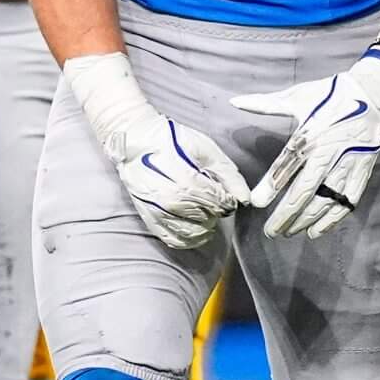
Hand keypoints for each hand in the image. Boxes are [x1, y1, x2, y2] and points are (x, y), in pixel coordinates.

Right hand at [69, 53, 249, 249]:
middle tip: (214, 200)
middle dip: (215, 212)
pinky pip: (172, 239)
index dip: (227, 201)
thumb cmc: (171, 141)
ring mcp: (157, 212)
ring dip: (204, 227)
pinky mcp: (149, 218)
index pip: (217, 203)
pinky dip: (187, 239)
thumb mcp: (205, 149)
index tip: (226, 195)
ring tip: (205, 214)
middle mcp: (170, 200)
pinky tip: (194, 228)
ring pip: (191, 233)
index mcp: (186, 180)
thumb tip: (245, 198)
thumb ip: (228, 174)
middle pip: (206, 218)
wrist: (134, 141)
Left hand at [231, 54, 379, 238]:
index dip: (270, 186)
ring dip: (306, 220)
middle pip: (304, 191)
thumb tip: (235, 102)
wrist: (375, 93)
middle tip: (270, 232)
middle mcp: (328, 152)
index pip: (286, 165)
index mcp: (310, 133)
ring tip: (289, 232)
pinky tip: (316, 231)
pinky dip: (332, 219)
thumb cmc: (331, 94)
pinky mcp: (362, 171)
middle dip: (285, 215)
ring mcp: (348, 164)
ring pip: (325, 200)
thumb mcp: (297, 96)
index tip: (256, 203)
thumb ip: (266, 104)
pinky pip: (347, 201)